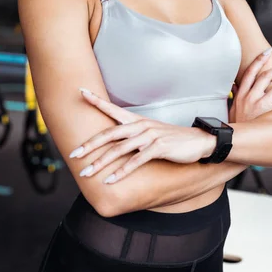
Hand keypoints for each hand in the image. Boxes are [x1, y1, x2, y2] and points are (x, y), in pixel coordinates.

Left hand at [71, 89, 210, 183]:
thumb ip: (133, 136)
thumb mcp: (151, 133)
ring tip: (87, 173)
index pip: (112, 108)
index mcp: (137, 121)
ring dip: (101, 162)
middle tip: (73, 154)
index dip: (96, 100)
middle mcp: (140, 126)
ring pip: (119, 149)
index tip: (80, 92)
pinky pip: (136, 161)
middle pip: (109, 133)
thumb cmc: (172, 140)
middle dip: (89, 145)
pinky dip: (122, 172)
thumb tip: (115, 145)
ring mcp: (149, 136)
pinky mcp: (158, 148)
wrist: (199, 141)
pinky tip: (111, 180)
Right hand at [229, 49, 271, 122]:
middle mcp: (251, 97)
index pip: (251, 72)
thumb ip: (235, 95)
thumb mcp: (233, 108)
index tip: (267, 51)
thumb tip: (234, 85)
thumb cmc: (237, 124)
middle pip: (267, 76)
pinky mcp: (270, 114)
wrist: (236, 140)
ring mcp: (261, 105)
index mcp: (242, 93)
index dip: (259, 59)